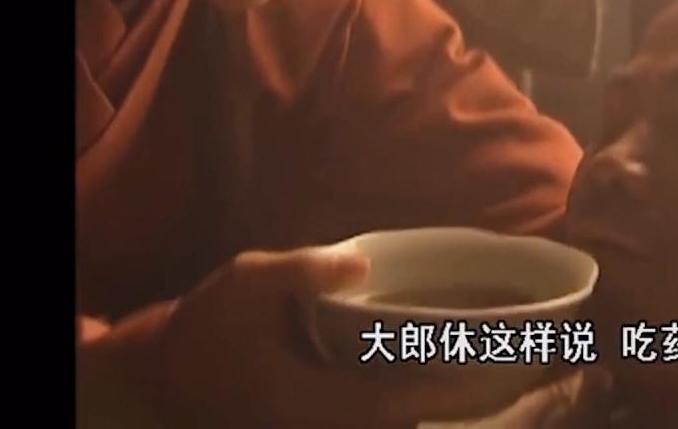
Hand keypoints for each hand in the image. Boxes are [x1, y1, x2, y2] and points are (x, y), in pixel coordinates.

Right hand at [158, 246, 492, 427]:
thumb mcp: (247, 280)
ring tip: (488, 357)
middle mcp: (327, 425)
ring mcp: (325, 427)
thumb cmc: (211, 322)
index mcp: (314, 401)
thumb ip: (301, 272)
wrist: (170, 367)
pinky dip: (414, 397)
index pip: (398, 402)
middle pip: (407, 420)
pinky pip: (382, 416)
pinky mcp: (325, 421)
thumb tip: (359, 263)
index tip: (492, 359)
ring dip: (440, 397)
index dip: (448, 386)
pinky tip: (441, 366)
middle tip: (507, 354)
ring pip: (396, 422)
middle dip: (458, 393)